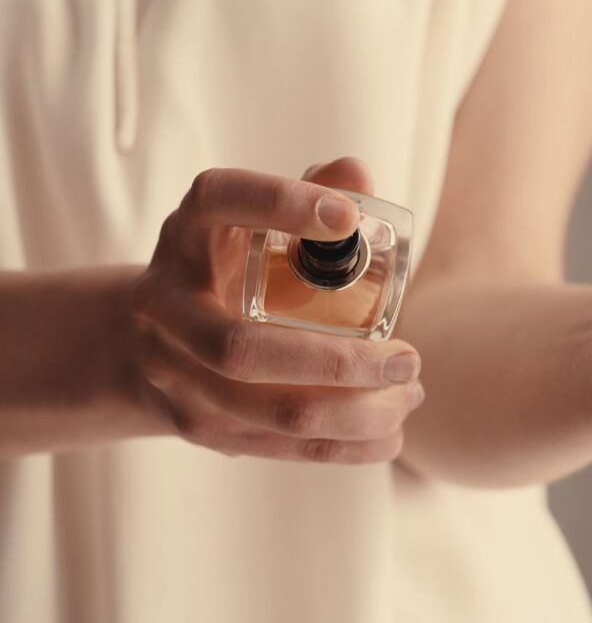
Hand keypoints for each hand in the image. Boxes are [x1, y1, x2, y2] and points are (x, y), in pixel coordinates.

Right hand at [130, 157, 424, 462]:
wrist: (151, 341)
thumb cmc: (228, 267)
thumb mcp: (253, 222)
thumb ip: (308, 192)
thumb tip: (356, 174)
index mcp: (186, 234)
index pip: (222, 202)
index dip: (281, 204)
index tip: (348, 217)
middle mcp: (165, 305)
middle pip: (240, 350)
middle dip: (338, 362)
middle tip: (409, 357)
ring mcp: (174, 375)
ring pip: (267, 411)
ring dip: (354, 412)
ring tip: (410, 394)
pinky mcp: (200, 427)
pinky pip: (278, 448)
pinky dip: (344, 447)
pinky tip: (390, 435)